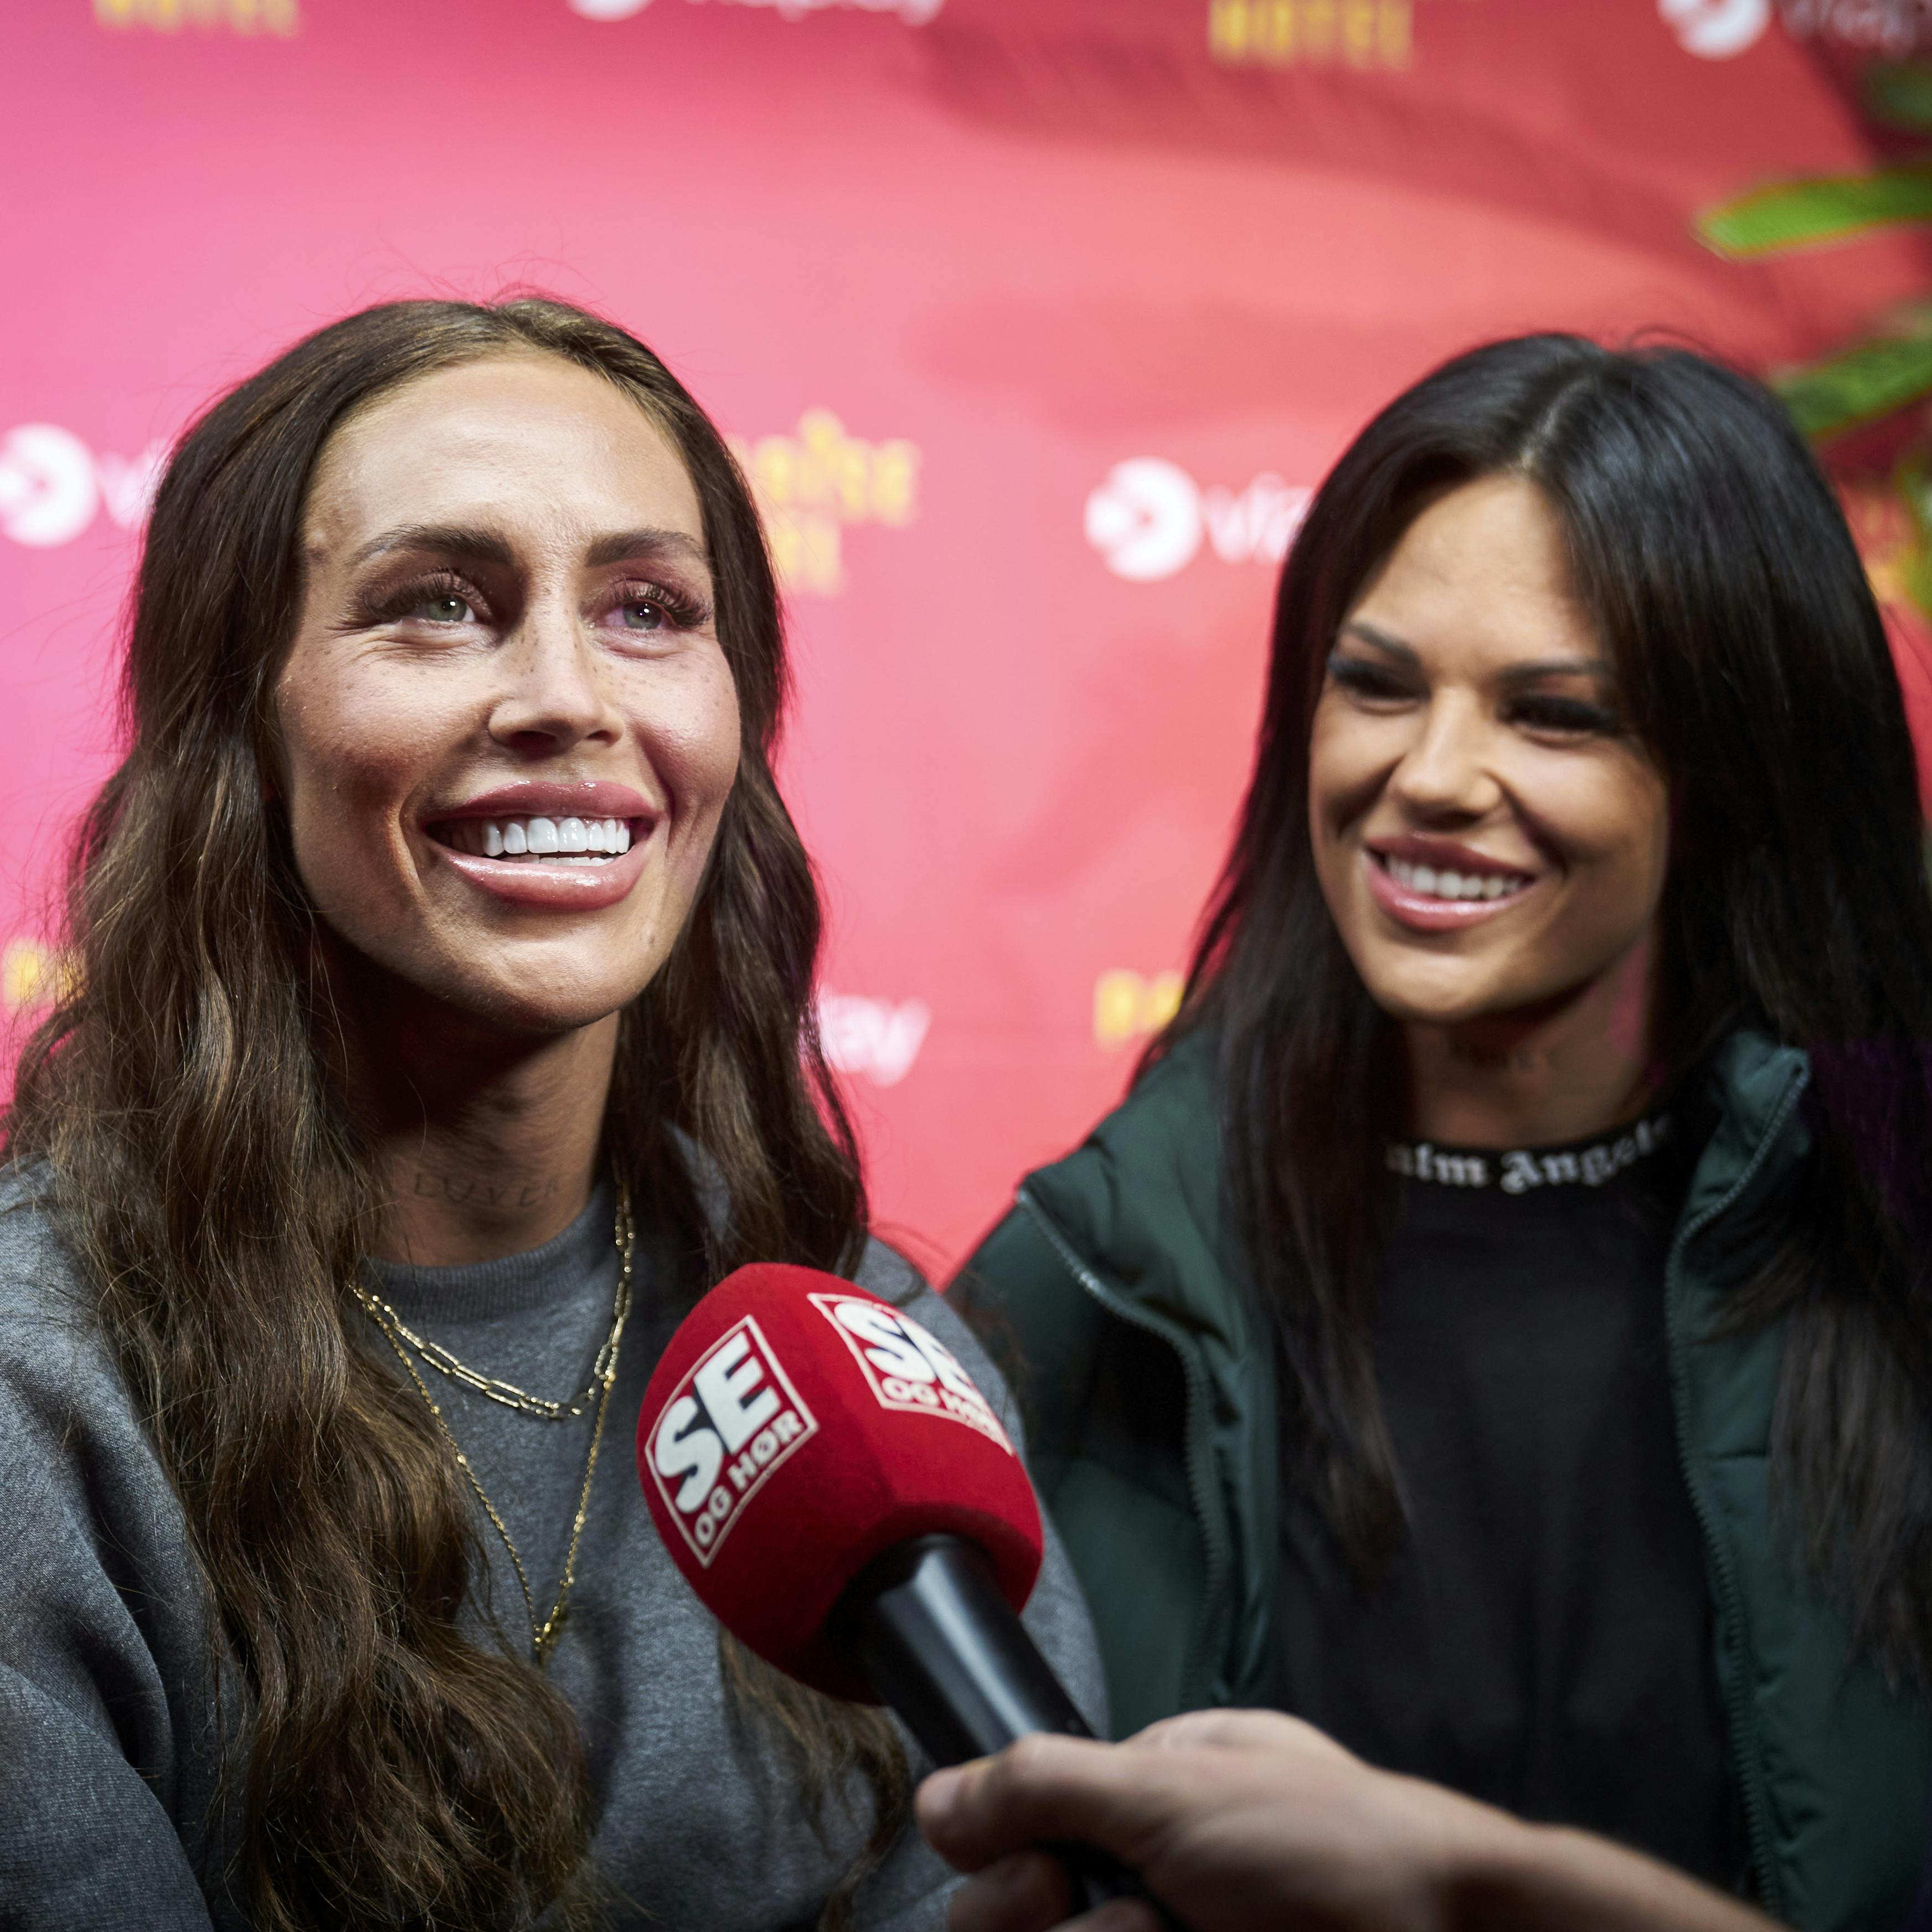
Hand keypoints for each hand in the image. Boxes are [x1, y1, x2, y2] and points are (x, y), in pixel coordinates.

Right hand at [916, 1708, 1467, 1931]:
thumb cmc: (1329, 1845)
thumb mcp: (1172, 1793)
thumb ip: (1043, 1786)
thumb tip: (934, 1802)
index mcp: (1138, 1799)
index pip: (1010, 1838)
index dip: (1008, 1869)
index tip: (1045, 1882)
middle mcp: (1145, 1876)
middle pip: (1017, 1924)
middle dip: (1059, 1928)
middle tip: (1137, 1919)